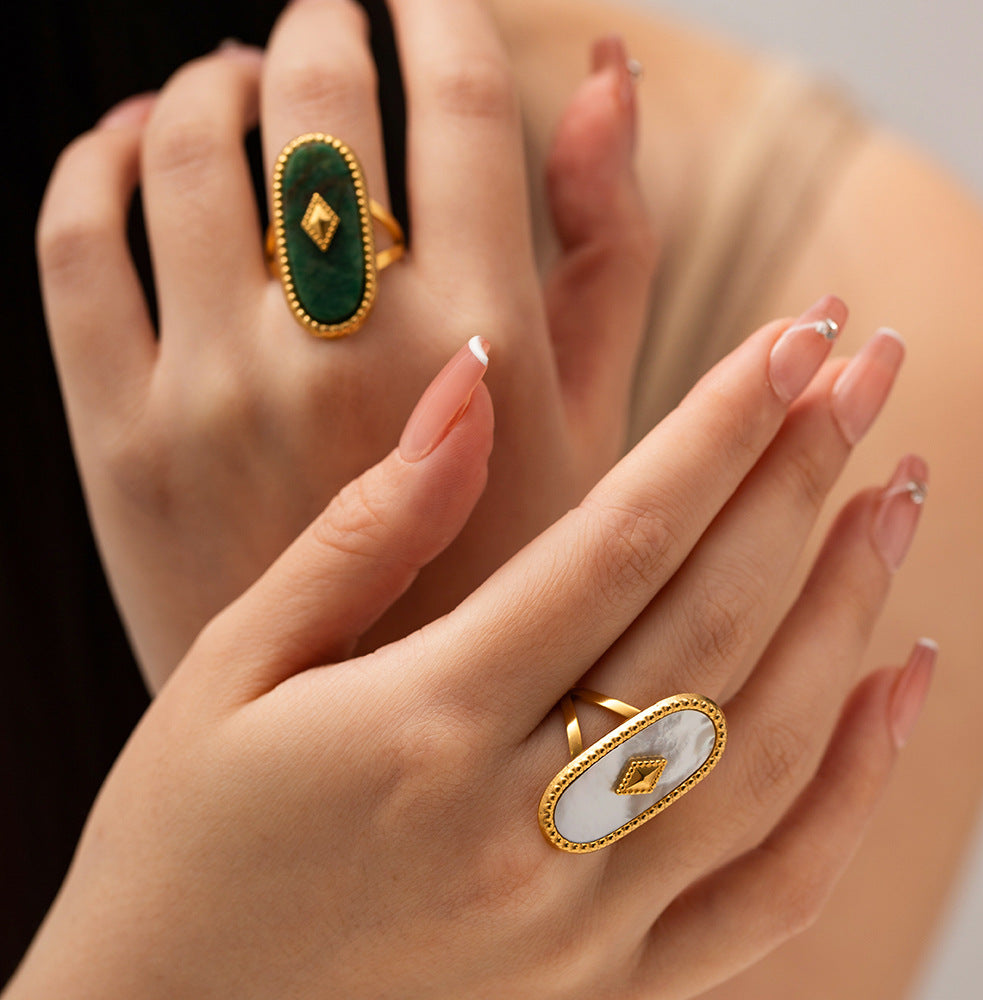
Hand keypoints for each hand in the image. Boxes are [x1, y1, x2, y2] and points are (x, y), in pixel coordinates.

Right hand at [7, 306, 929, 998]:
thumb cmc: (174, 847)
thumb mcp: (235, 667)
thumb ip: (368, 528)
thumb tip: (466, 388)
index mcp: (423, 727)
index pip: (621, 542)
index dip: (719, 430)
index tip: (794, 338)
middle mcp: (523, 829)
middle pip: (714, 619)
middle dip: (803, 474)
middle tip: (869, 367)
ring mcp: (583, 926)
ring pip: (771, 741)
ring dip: (850, 603)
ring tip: (897, 491)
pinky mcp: (608, 991)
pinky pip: (775, 890)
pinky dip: (857, 782)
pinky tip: (901, 682)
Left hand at [37, 0, 654, 688]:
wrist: (373, 743)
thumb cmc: (504, 579)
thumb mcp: (595, 431)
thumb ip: (609, 251)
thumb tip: (607, 72)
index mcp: (483, 352)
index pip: (460, 105)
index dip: (444, 17)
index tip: (430, 0)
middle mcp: (345, 360)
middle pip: (318, 102)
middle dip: (330, 25)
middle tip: (337, 17)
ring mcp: (214, 398)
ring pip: (181, 147)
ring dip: (216, 78)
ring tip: (247, 78)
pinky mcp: (116, 441)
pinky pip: (75, 240)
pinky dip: (93, 158)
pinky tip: (135, 142)